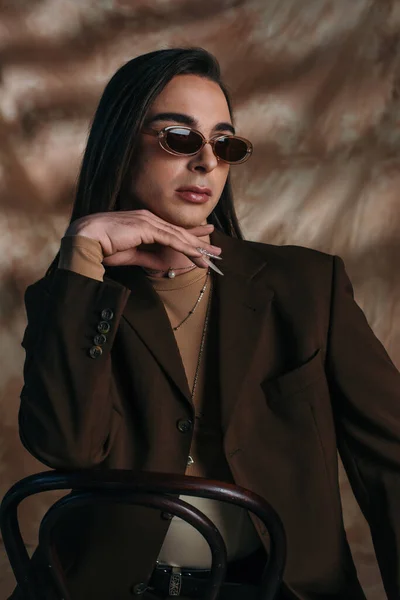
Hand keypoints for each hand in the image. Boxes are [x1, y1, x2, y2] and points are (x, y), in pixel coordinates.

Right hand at [66, 209, 220, 270]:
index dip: (190, 237)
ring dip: (197, 248)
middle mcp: (148, 218)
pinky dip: (186, 248)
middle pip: (179, 232)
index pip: (171, 230)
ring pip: (179, 236)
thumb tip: (163, 263)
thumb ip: (148, 257)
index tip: (204, 242)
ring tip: (213, 258)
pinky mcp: (146, 227)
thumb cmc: (102, 247)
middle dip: (200, 242)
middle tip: (218, 252)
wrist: (85, 239)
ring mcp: (148, 220)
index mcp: (143, 222)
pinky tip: (198, 256)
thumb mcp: (131, 255)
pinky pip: (171, 239)